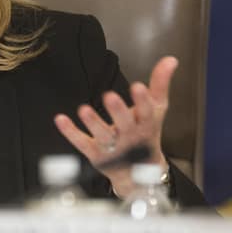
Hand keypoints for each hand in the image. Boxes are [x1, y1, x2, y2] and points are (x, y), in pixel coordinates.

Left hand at [53, 56, 177, 197]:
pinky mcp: (96, 154)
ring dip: (93, 123)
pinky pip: (82, 143)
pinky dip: (71, 133)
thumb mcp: (156, 109)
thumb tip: (171, 60)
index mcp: (146, 124)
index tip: (137, 87)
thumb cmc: (146, 133)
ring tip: (83, 110)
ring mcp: (113, 147)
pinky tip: (60, 120)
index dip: (142, 100)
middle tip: (109, 96)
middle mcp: (130, 136)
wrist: (138, 172)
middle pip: (125, 124)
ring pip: (103, 136)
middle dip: (118, 111)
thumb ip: (160, 84)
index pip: (146, 112)